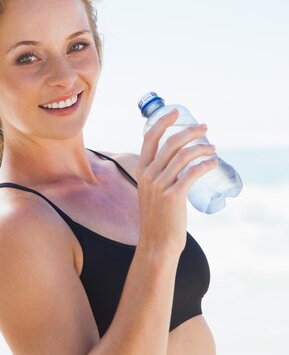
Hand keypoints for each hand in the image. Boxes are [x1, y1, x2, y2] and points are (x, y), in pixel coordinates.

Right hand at [136, 108, 217, 256]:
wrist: (157, 242)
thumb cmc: (158, 217)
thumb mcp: (151, 192)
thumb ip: (158, 176)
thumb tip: (177, 161)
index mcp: (141, 171)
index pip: (150, 138)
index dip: (163, 122)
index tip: (176, 112)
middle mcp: (148, 175)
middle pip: (171, 143)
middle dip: (190, 131)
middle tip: (204, 128)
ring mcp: (160, 186)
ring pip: (184, 156)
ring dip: (202, 148)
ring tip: (213, 149)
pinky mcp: (174, 196)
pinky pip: (192, 172)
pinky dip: (205, 164)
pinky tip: (213, 163)